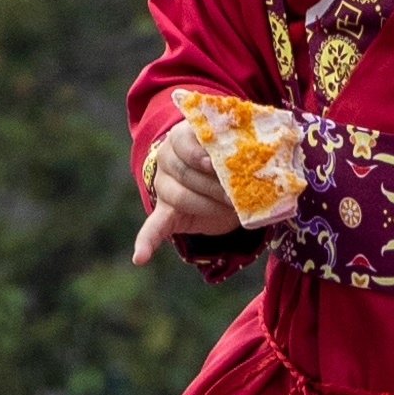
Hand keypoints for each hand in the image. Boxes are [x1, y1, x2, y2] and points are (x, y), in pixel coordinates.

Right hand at [132, 124, 237, 266]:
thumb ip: (233, 148)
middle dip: (213, 184)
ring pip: (179, 196)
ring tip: (230, 208)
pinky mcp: (164, 211)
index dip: (199, 155)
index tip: (213, 164)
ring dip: (207, 206)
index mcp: (181, 136)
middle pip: (184, 172)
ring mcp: (164, 186)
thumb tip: (253, 156)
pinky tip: (140, 257)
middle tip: (236, 193)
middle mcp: (167, 158)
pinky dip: (146, 242)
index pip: (183, 142)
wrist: (218, 184)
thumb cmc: (227, 162)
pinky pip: (153, 227)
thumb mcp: (230, 149)